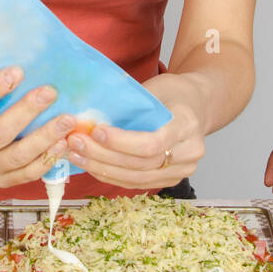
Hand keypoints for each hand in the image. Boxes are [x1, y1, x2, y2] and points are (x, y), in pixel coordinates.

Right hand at [0, 67, 74, 187]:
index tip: (17, 71)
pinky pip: (26, 174)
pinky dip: (47, 159)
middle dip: (26, 111)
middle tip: (50, 91)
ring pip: (17, 156)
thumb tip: (13, 44)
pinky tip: (63, 143)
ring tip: (67, 119)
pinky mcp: (0, 182)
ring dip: (44, 137)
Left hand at [64, 72, 205, 189]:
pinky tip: (91, 165)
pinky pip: (137, 183)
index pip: (153, 143)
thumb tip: (89, 115)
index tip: (96, 131)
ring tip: (77, 155)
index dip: (122, 142)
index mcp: (188, 124)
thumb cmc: (173, 92)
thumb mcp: (155, 88)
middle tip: (76, 143)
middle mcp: (190, 152)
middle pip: (142, 164)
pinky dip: (111, 176)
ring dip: (103, 169)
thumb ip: (129, 104)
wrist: (197, 105)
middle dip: (104, 156)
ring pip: (138, 179)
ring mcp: (183, 170)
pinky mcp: (171, 179)